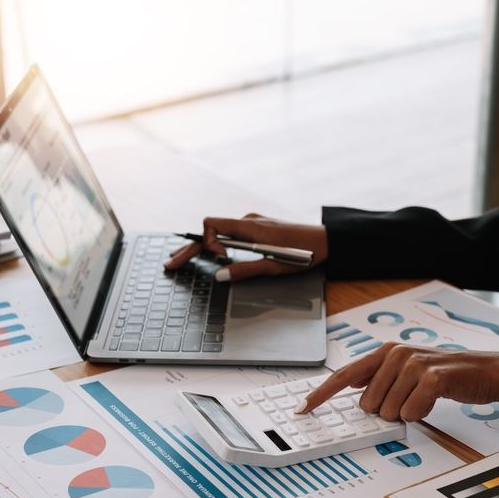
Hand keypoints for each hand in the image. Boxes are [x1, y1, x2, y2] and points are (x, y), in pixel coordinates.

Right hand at [164, 214, 327, 281]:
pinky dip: (216, 243)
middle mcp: (248, 221)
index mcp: (250, 227)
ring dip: (202, 246)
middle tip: (171, 263)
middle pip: (210, 231)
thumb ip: (245, 270)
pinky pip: (231, 233)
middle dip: (190, 248)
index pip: (212, 224)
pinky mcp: (258, 228)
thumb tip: (220, 276)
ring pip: (219, 232)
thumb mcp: (274, 267)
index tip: (220, 260)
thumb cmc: (304, 253)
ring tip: (183, 259)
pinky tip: (211, 254)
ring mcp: (252, 224)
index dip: (207, 242)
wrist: (327, 241)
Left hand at [296, 343, 498, 420]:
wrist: (484, 372)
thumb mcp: (407, 370)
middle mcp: (395, 354)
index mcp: (384, 352)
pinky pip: (410, 412)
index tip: (303, 408)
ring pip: (387, 411)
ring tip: (423, 398)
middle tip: (410, 398)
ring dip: (406, 413)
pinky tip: (432, 401)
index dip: (321, 394)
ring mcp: (413, 364)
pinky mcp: (431, 377)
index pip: (343, 375)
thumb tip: (352, 387)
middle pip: (368, 404)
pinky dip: (420, 414)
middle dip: (387, 411)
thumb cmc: (444, 374)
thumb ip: (378, 376)